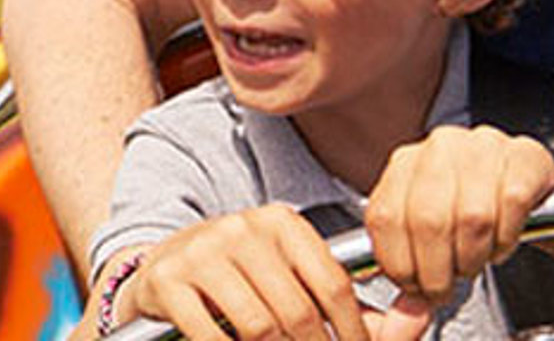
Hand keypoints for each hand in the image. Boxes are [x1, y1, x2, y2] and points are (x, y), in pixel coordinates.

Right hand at [118, 206, 367, 340]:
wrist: (160, 267)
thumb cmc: (236, 277)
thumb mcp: (285, 275)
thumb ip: (337, 304)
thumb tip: (393, 334)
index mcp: (282, 223)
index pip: (333, 284)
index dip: (354, 331)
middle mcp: (242, 229)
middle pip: (297, 311)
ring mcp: (202, 252)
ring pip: (258, 326)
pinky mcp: (167, 281)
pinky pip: (210, 336)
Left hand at [364, 125, 553, 313]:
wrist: (531, 191)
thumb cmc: (475, 211)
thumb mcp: (428, 230)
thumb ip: (406, 258)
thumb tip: (406, 303)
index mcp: (406, 163)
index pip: (386, 217)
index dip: (400, 264)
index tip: (413, 286)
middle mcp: (441, 147)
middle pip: (427, 220)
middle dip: (437, 269)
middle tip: (446, 287)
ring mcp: (484, 146)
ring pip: (471, 216)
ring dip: (474, 256)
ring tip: (475, 262)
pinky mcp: (525, 157)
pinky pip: (512, 205)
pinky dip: (507, 237)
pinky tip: (501, 242)